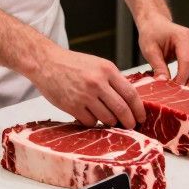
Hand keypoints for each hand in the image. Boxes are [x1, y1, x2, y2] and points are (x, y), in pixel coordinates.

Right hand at [28, 45, 144, 128]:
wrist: (46, 62)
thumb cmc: (72, 64)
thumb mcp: (98, 65)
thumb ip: (113, 80)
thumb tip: (129, 101)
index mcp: (107, 70)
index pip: (131, 94)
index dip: (139, 109)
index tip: (142, 117)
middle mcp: (97, 82)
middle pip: (121, 109)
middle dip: (129, 121)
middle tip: (131, 126)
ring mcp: (84, 95)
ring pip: (107, 118)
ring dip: (111, 123)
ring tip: (110, 121)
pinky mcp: (72, 106)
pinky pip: (90, 122)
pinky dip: (93, 122)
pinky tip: (91, 117)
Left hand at [137, 18, 188, 88]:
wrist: (156, 23)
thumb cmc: (152, 34)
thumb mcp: (149, 49)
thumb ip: (157, 66)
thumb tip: (163, 83)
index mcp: (182, 36)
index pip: (187, 61)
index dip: (182, 78)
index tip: (174, 90)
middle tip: (182, 96)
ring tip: (188, 95)